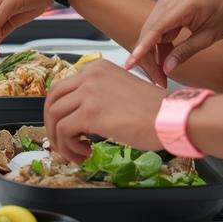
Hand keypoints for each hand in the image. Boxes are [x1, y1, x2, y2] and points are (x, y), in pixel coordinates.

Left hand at [45, 59, 166, 161]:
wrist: (171, 117)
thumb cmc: (155, 110)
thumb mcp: (121, 91)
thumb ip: (98, 96)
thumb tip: (79, 117)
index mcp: (97, 68)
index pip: (62, 87)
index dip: (58, 111)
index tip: (63, 127)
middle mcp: (90, 75)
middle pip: (52, 100)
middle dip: (51, 125)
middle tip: (61, 143)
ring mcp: (89, 92)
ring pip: (54, 117)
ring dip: (61, 140)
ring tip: (77, 152)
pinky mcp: (90, 113)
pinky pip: (64, 131)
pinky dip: (69, 146)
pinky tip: (86, 153)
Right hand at [124, 0, 222, 86]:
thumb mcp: (210, 36)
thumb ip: (187, 51)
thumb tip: (166, 69)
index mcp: (182, 7)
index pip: (155, 30)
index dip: (141, 50)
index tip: (130, 64)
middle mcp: (167, 3)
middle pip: (147, 35)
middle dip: (149, 60)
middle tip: (159, 82)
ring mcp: (164, 6)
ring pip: (149, 35)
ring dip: (152, 56)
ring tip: (162, 76)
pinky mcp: (165, 11)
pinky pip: (155, 32)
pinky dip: (158, 48)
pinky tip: (167, 59)